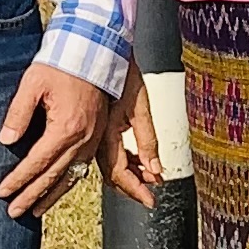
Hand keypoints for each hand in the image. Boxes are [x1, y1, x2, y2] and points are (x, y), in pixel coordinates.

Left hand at [0, 62, 113, 217]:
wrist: (95, 49)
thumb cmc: (62, 62)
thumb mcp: (33, 83)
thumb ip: (18, 113)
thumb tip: (6, 140)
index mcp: (66, 127)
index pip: (37, 162)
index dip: (18, 180)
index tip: (2, 192)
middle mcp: (83, 138)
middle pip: (54, 176)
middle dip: (31, 196)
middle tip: (13, 212)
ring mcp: (93, 139)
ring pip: (72, 177)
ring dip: (51, 196)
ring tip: (34, 211)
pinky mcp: (98, 135)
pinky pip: (84, 167)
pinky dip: (69, 182)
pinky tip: (59, 189)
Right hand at [103, 79, 164, 207]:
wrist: (100, 46)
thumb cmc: (119, 70)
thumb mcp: (140, 105)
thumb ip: (148, 140)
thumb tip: (155, 169)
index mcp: (105, 134)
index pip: (119, 173)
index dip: (135, 190)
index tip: (150, 201)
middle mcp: (95, 137)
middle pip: (113, 174)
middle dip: (133, 186)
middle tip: (151, 193)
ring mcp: (92, 132)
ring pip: (109, 164)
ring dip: (130, 173)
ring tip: (150, 175)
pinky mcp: (95, 124)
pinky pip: (106, 152)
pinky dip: (124, 160)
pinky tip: (136, 159)